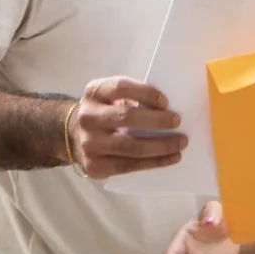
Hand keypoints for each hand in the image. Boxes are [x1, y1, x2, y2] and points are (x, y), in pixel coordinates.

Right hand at [68, 77, 185, 178]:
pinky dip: (155, 162)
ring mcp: (89, 143)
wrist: (74, 136)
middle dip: (156, 120)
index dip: (145, 93)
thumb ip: (132, 97)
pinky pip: (130, 166)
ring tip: (181, 142)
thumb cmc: (105, 112)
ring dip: (161, 145)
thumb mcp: (110, 97)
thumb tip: (168, 109)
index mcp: (94, 92)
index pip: (121, 88)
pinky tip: (172, 157)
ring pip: (130, 146)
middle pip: (125, 117)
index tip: (166, 101)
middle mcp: (87, 116)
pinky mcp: (95, 166)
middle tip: (178, 121)